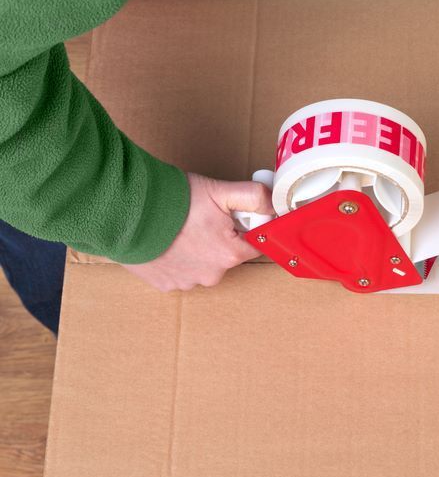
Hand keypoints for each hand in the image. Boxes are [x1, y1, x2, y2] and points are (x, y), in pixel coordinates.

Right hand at [122, 172, 273, 290]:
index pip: (253, 243)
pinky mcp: (165, 285)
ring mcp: (187, 282)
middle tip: (200, 217)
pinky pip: (180, 271)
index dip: (244, 225)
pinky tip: (166, 241)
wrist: (127, 214)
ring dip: (196, 249)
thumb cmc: (174, 203)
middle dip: (219, 237)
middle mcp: (212, 275)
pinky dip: (176, 258)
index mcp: (230, 255)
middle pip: (227, 254)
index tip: (230, 215)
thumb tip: (274, 205)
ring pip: (203, 264)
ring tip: (179, 228)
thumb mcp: (221, 191)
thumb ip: (253, 197)